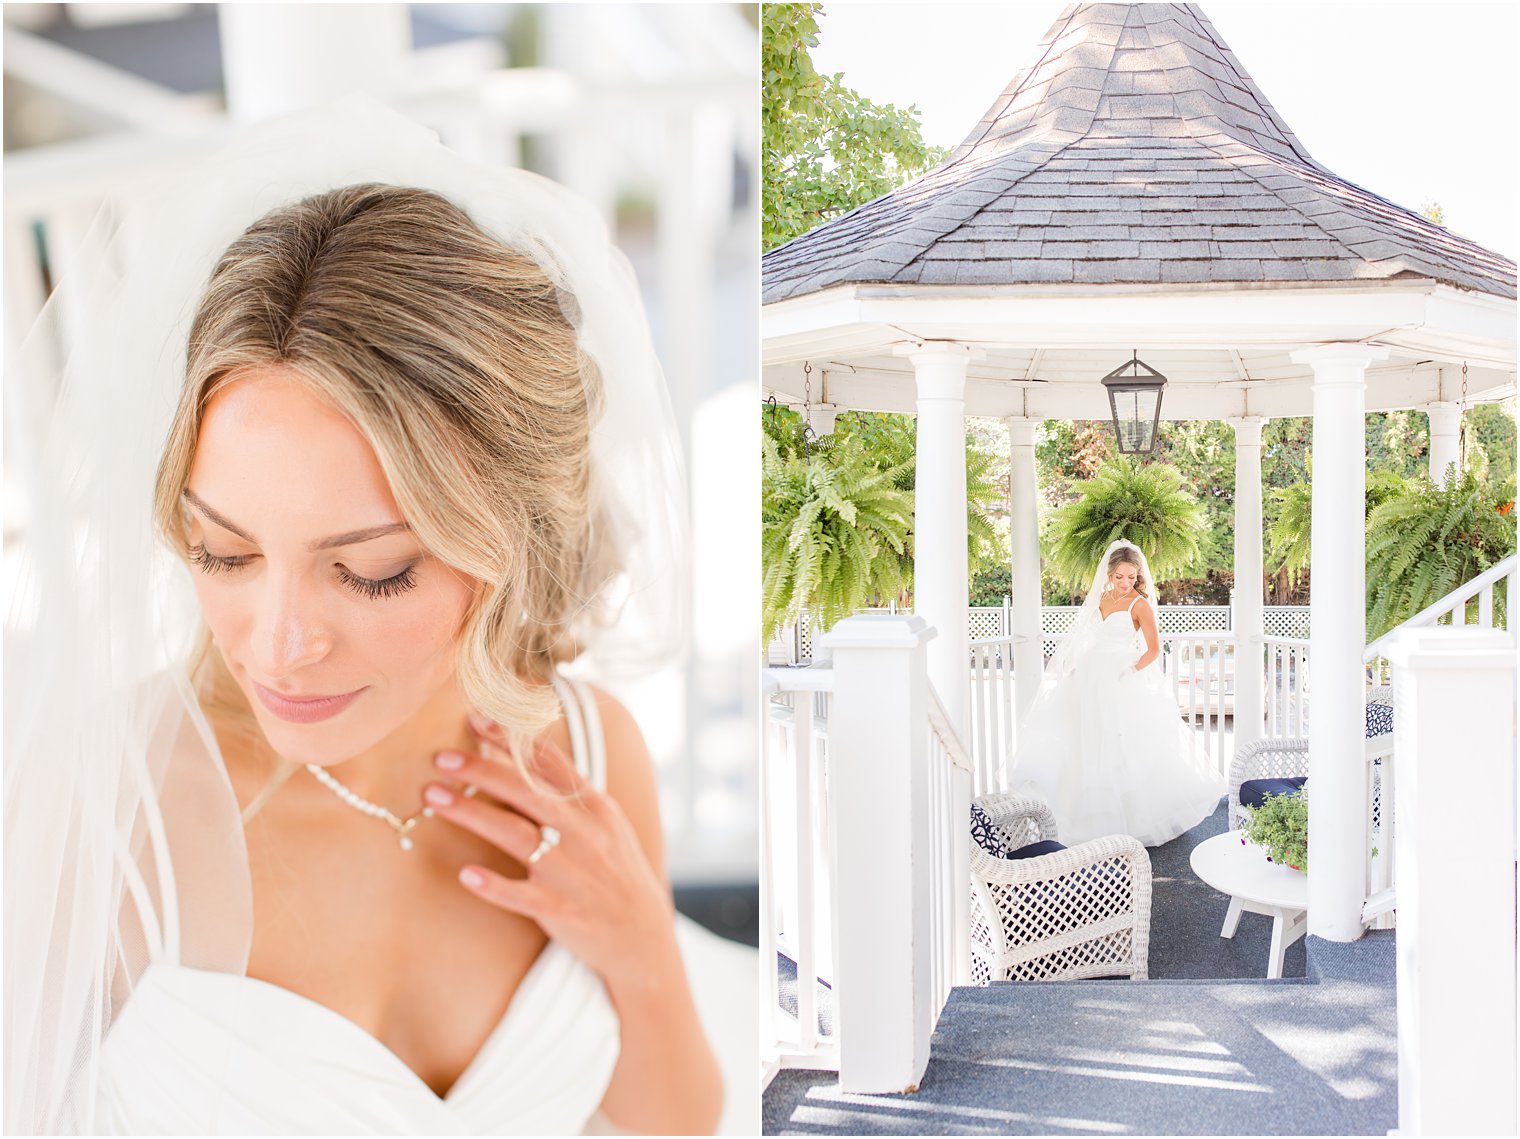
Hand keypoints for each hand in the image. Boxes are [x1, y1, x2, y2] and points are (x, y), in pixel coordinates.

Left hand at [423, 715, 676, 992]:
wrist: (642, 935)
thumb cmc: (616, 871)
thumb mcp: (605, 824)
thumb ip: (568, 793)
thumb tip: (522, 758)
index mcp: (595, 806)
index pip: (548, 763)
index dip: (511, 739)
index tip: (475, 719)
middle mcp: (584, 833)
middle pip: (526, 793)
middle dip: (482, 770)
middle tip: (442, 757)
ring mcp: (572, 872)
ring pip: (516, 836)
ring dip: (473, 814)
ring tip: (434, 797)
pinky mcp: (561, 910)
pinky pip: (522, 897)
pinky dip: (495, 886)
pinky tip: (467, 875)